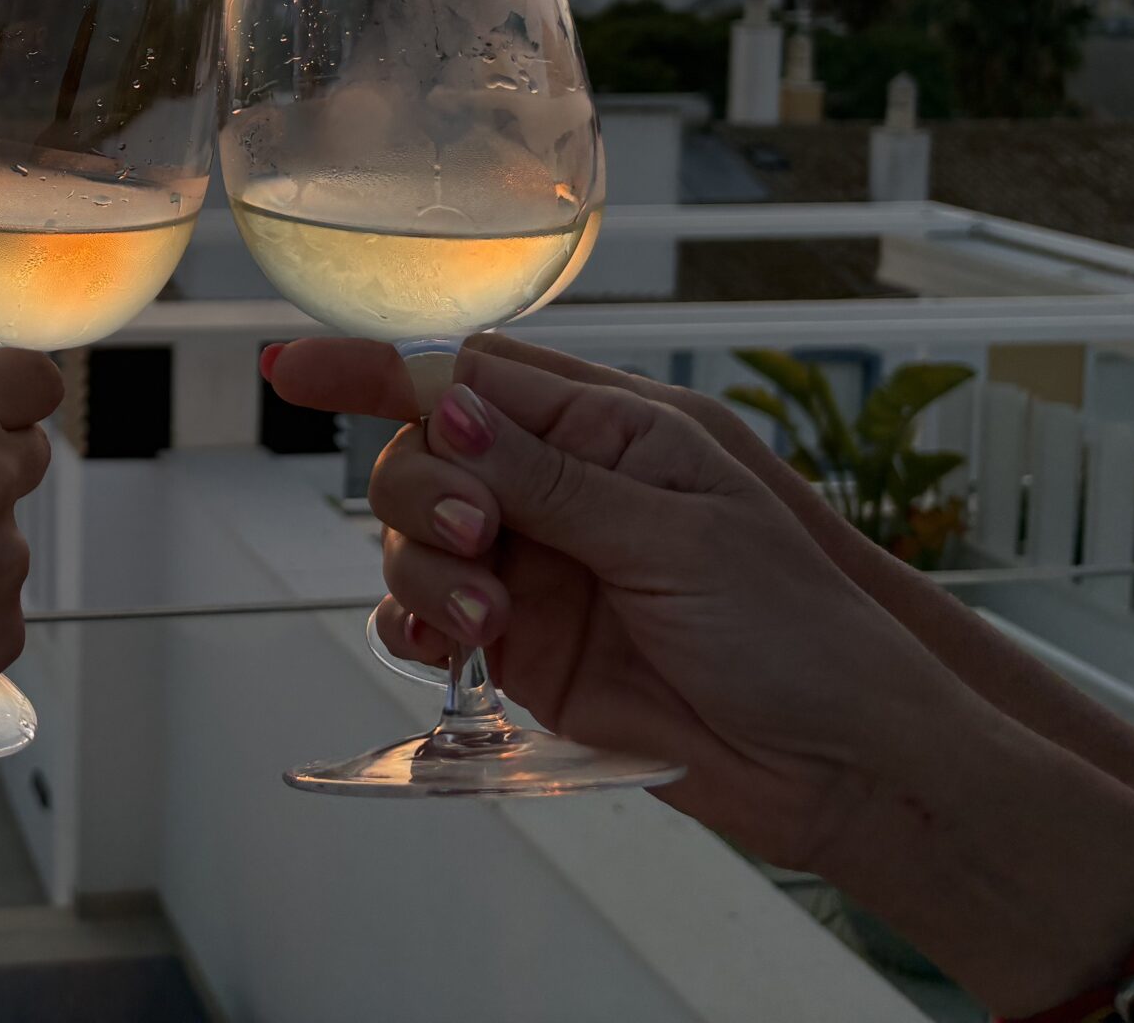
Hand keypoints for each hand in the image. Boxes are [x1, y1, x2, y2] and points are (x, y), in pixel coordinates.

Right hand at [270, 333, 958, 872]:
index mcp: (609, 430)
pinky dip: (414, 623)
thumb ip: (552, 476)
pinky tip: (445, 645)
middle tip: (479, 538)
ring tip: (491, 622)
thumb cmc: (799, 631)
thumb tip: (453, 410)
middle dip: (422, 488)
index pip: (471, 374)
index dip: (378, 366)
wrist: (840, 766)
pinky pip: (427, 618)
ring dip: (424, 568)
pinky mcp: (521, 647)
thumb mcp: (680, 532)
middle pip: (425, 452)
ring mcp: (534, 567)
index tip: (293, 369)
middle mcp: (558, 489)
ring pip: (414, 537)